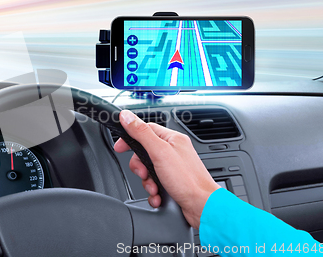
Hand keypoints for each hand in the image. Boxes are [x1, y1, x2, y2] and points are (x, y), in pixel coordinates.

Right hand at [114, 110, 219, 228]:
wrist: (202, 206)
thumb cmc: (188, 180)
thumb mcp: (159, 152)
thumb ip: (141, 133)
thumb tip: (126, 116)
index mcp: (172, 139)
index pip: (145, 129)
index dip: (130, 137)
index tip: (120, 147)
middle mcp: (173, 152)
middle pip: (143, 152)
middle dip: (140, 166)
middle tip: (144, 172)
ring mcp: (172, 168)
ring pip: (147, 170)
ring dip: (147, 182)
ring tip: (154, 187)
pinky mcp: (172, 183)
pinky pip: (154, 184)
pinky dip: (153, 191)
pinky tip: (158, 195)